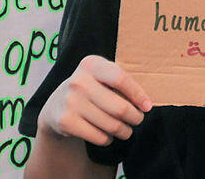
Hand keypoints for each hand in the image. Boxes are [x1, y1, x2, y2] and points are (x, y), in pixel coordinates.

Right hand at [38, 56, 152, 146]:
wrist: (56, 104)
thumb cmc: (91, 88)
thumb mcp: (102, 76)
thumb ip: (122, 82)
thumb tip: (146, 103)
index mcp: (91, 64)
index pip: (121, 79)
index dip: (138, 95)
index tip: (148, 107)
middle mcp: (79, 81)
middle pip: (120, 108)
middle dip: (135, 118)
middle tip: (138, 120)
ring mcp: (70, 101)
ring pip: (111, 125)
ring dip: (124, 131)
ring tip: (126, 130)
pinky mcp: (65, 121)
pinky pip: (98, 136)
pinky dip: (108, 139)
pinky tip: (108, 135)